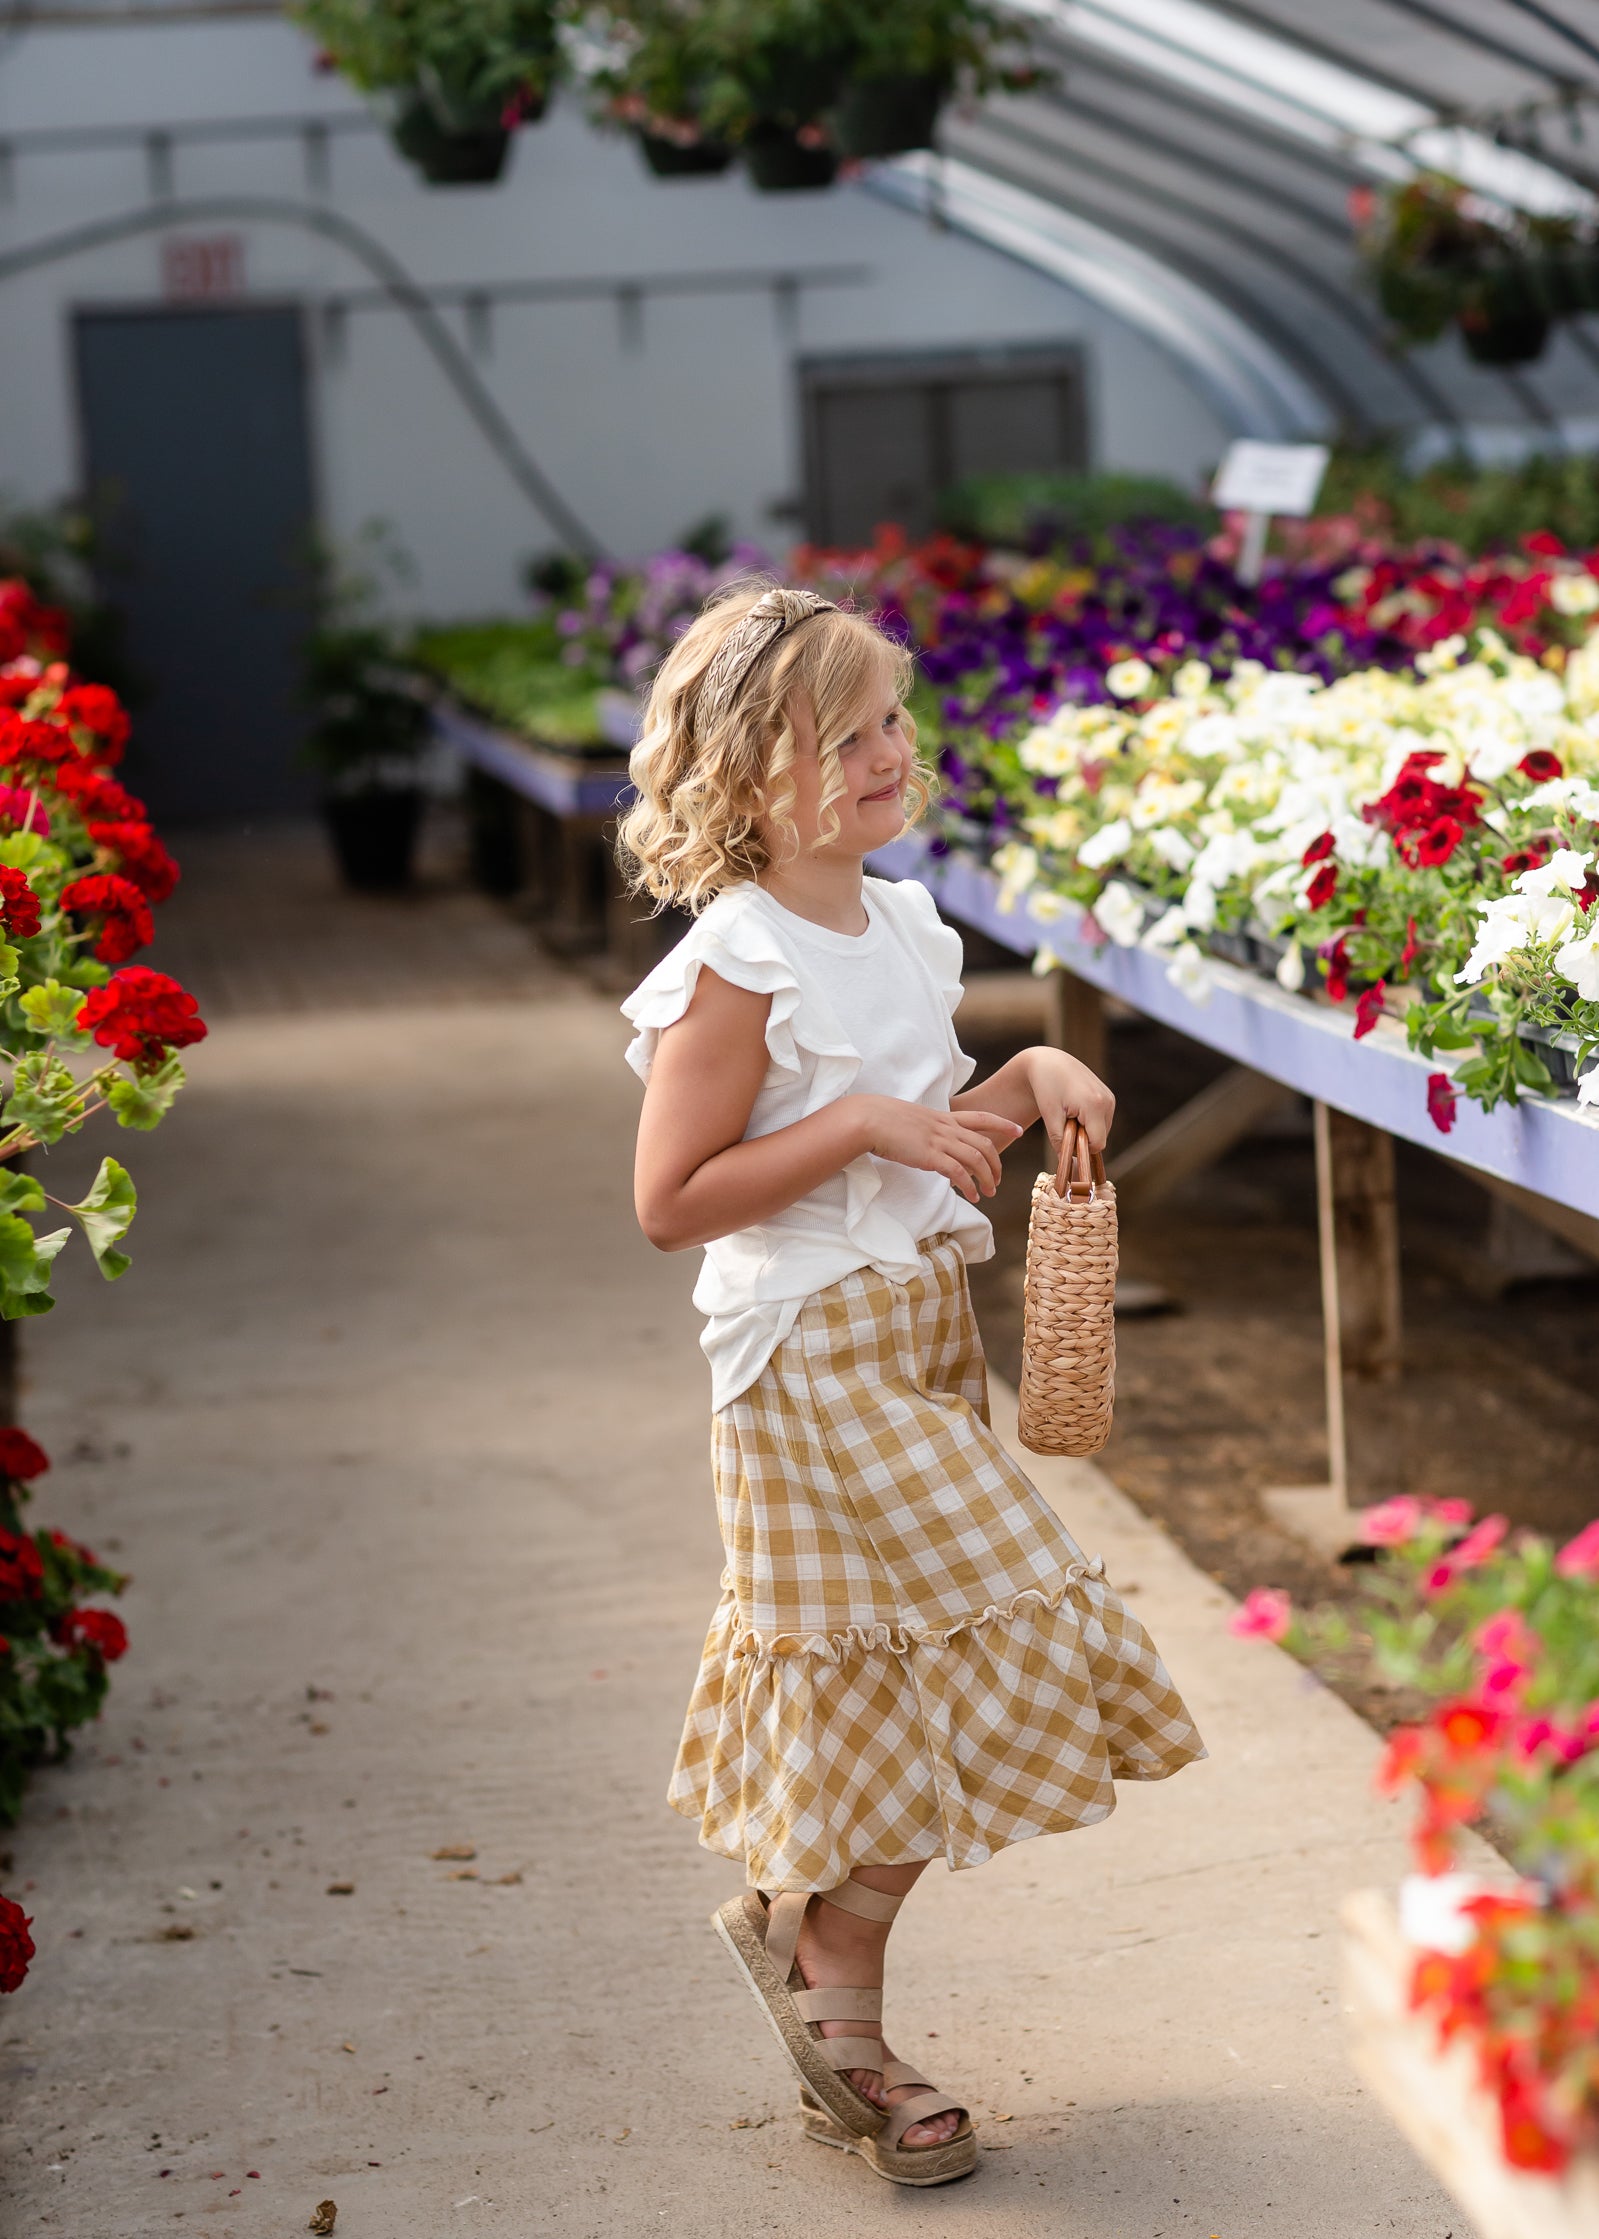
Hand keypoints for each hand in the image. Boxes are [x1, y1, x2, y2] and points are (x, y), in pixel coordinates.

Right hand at [852, 1096, 1022, 1202]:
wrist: (869, 1119)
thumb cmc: (884, 1120)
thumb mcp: (914, 1121)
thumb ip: (929, 1131)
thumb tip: (933, 1144)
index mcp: (944, 1117)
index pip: (982, 1117)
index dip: (1002, 1124)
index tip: (1018, 1130)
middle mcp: (947, 1128)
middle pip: (985, 1144)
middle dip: (997, 1164)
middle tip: (998, 1180)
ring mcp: (939, 1141)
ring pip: (976, 1159)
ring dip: (987, 1178)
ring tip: (990, 1193)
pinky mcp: (930, 1156)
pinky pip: (958, 1172)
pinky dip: (969, 1185)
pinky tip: (972, 1196)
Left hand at [1023, 1047, 1114, 1156]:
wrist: (1049, 1062)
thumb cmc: (1046, 1086)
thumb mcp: (1050, 1115)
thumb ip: (1059, 1140)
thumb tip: (1067, 1161)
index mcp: (1095, 1105)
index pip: (1097, 1144)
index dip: (1080, 1148)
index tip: (1065, 1137)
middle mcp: (1108, 1101)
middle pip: (1100, 1138)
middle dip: (1083, 1138)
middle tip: (1063, 1121)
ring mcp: (1110, 1098)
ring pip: (1102, 1130)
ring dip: (1086, 1129)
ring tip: (1068, 1113)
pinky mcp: (1108, 1096)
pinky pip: (1102, 1120)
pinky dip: (1089, 1121)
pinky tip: (1075, 1108)